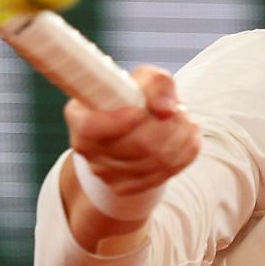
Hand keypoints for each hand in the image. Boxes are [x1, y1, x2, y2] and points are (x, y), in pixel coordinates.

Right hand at [64, 65, 200, 196]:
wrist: (136, 127)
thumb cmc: (135, 97)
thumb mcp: (145, 78)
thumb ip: (157, 84)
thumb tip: (166, 110)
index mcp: (80, 115)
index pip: (91, 126)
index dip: (119, 121)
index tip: (141, 111)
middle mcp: (86, 147)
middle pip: (136, 145)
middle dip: (168, 125)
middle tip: (180, 110)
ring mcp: (103, 172)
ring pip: (155, 161)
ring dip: (180, 138)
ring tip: (184, 121)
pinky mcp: (124, 187)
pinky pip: (164, 173)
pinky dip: (183, 154)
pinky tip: (184, 138)